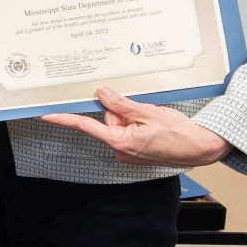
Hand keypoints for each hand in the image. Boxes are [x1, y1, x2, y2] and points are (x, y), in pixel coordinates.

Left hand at [40, 86, 230, 167]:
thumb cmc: (178, 133)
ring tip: (153, 121)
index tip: (46, 114)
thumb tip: (102, 93)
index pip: (86, 126)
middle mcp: (120, 150)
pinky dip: (137, 125)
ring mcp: (128, 152)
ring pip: (119, 125)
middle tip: (144, 113)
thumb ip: (122, 104)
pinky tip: (153, 126)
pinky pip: (128, 131)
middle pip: (107, 120)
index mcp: (120, 141)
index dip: (64, 118)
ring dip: (132, 118)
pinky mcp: (135, 151)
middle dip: (121, 112)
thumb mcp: (148, 112)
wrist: (199, 147)